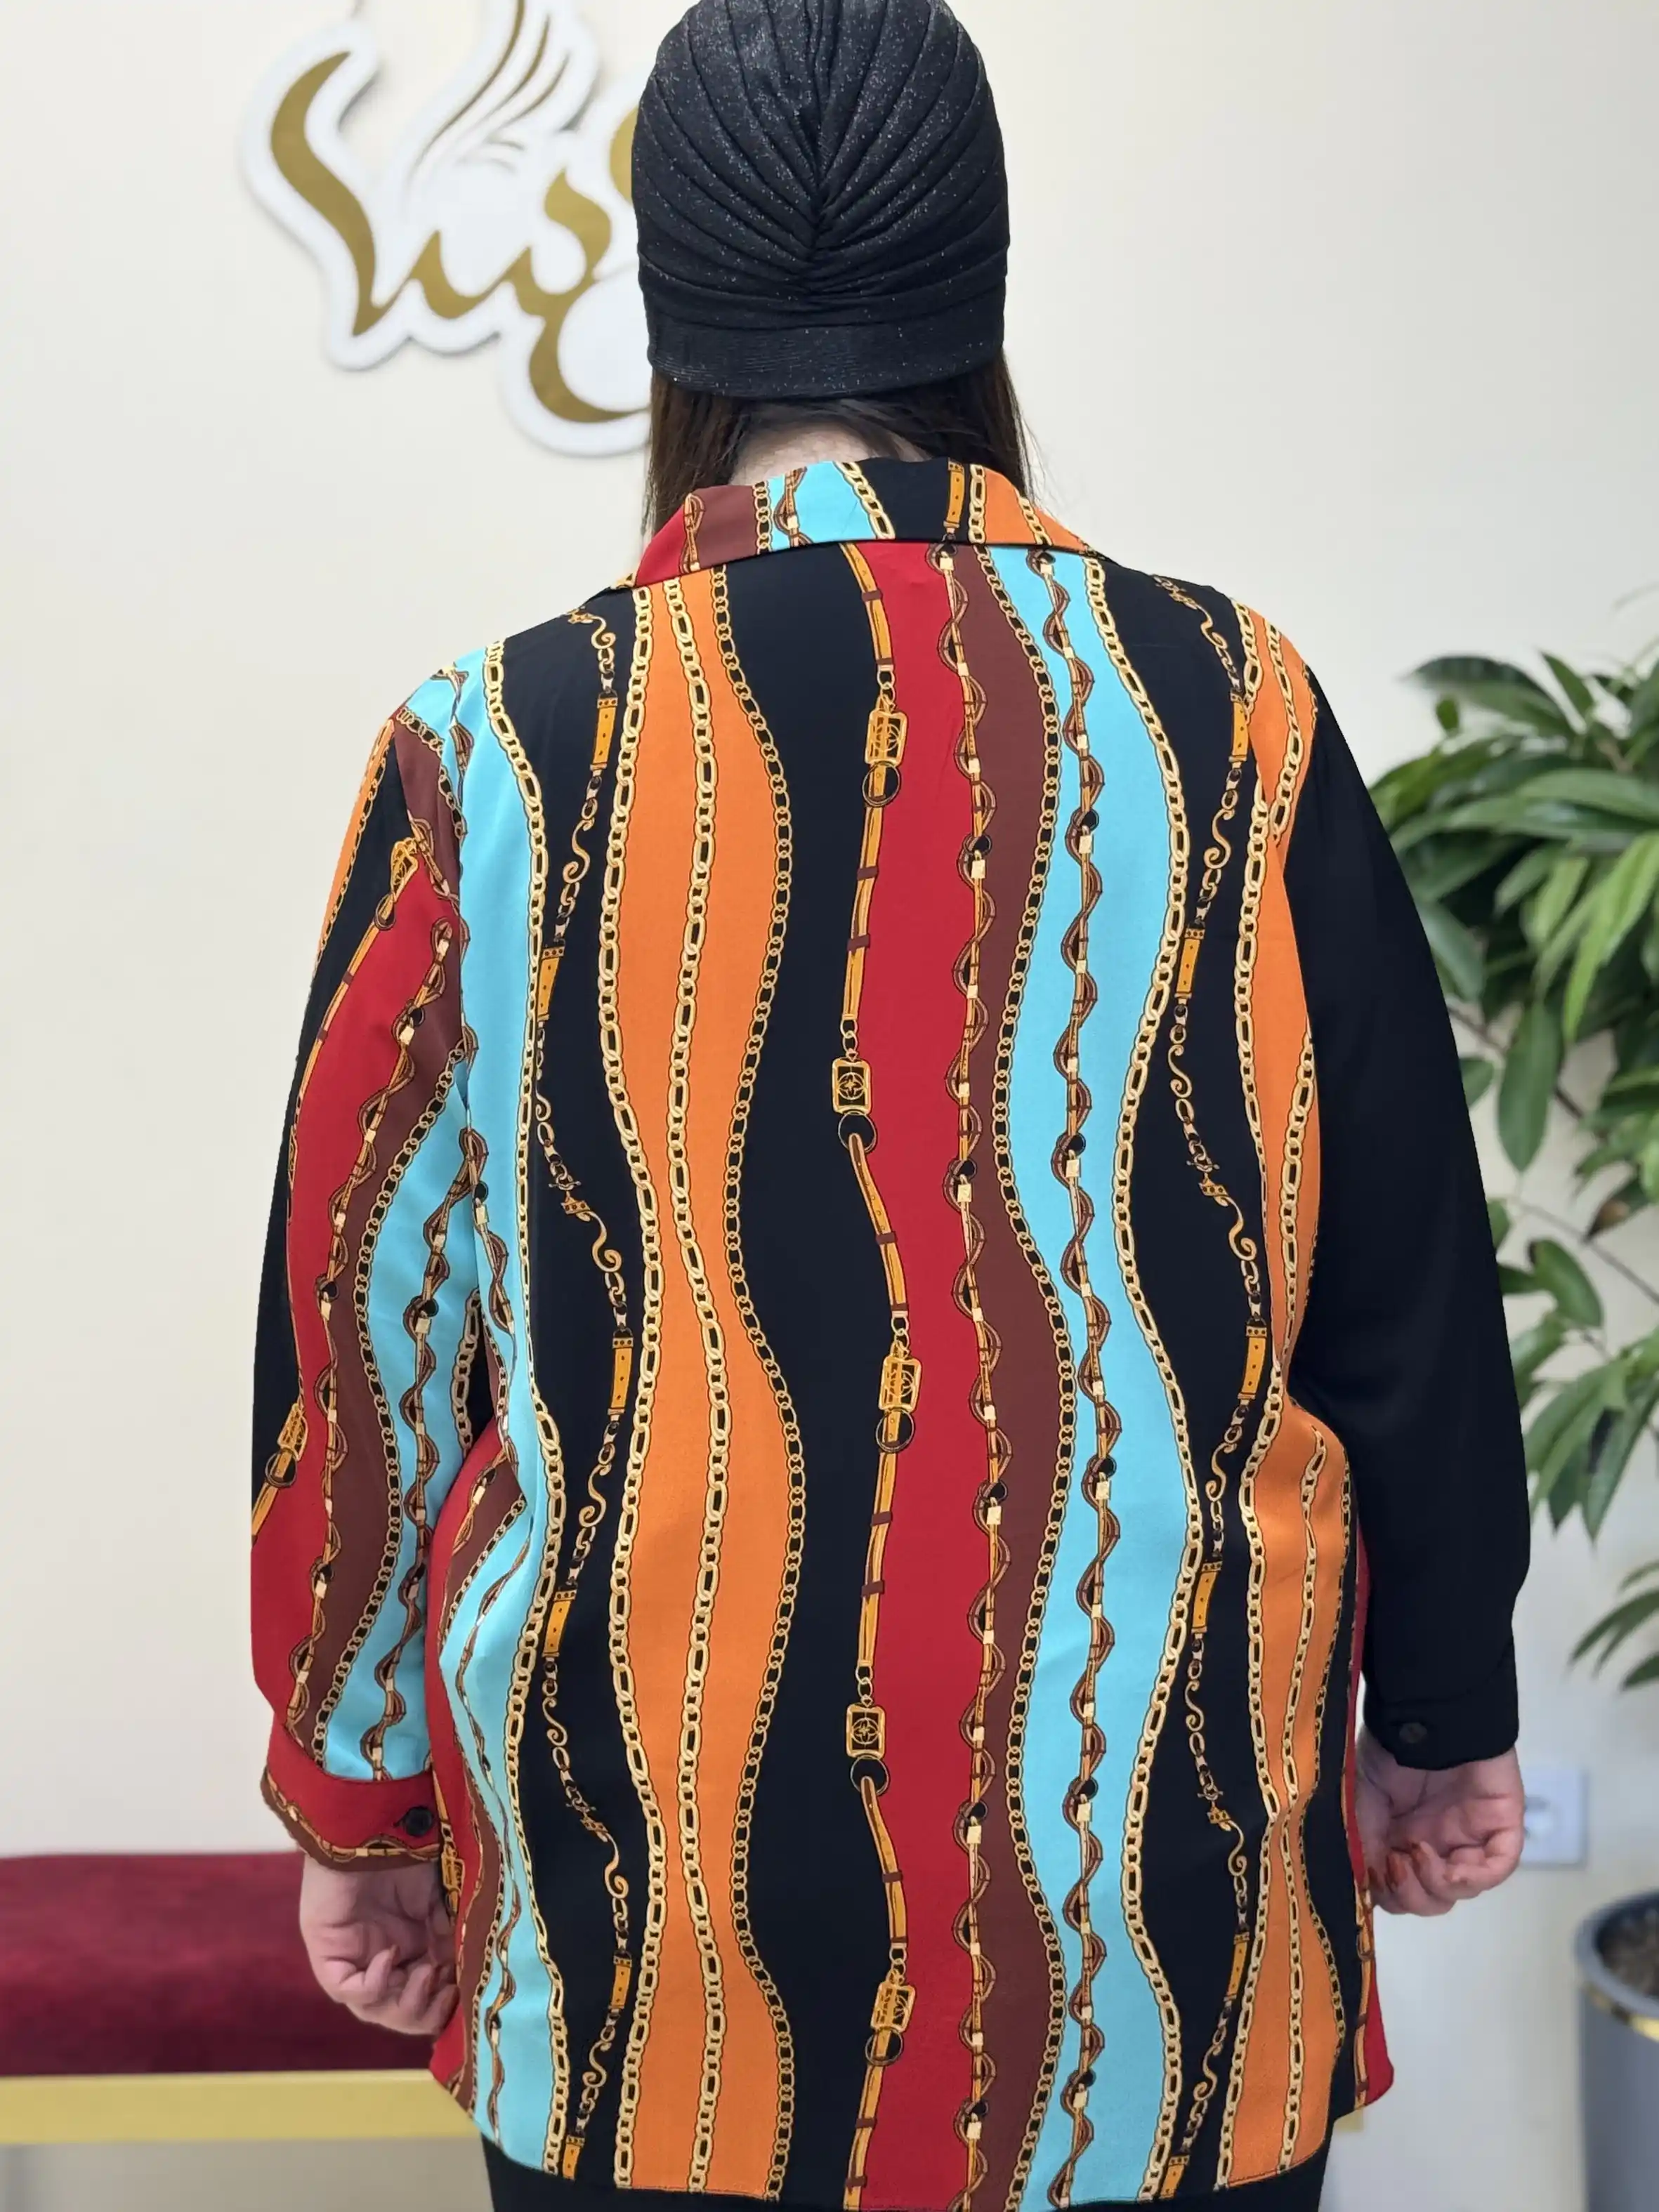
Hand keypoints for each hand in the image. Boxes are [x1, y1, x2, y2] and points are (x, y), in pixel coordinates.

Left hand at [298, 1856, 457, 2035]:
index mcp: (408, 1949)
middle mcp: (380, 1959)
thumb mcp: (440, 1900)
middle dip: (427, 2012)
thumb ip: (448, 1939)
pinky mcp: (328, 1952)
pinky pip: (345, 1989)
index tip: (465, 1989)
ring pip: (372, 2009)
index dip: (444, 2004)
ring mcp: (353, 1958)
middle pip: (398, 2012)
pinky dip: (372, 1984)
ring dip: (406, 2004)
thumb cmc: (410, 1853)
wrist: (374, 1823)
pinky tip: (391, 1956)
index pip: (423, 1999)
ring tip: (427, 1974)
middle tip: (447, 1990)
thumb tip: (463, 1978)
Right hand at [1354, 1727, 1524, 1916]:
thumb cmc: (1390, 1749)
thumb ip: (1364, 1846)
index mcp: (1402, 1837)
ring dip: (1434, 1885)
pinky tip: (1450, 1866)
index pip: (1399, 1890)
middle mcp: (1437, 1842)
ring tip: (1415, 1853)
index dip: (1386, 1892)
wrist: (1424, 1712)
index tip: (1373, 1871)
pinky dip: (1472, 1878)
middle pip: (1430, 1899)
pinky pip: (1497, 1868)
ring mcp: (1470, 1836)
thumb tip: (1365, 1891)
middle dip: (1409, 1895)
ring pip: (1461, 1889)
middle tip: (1394, 1864)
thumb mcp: (1362, 1801)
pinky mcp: (1501, 1826)